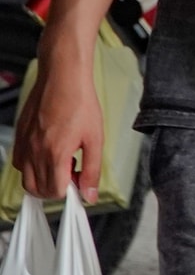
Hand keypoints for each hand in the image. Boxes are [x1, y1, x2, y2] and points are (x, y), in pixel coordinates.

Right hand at [11, 45, 103, 201]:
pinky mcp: (19, 137)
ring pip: (27, 180)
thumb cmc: (80, 103)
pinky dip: (33, 167)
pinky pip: (20, 164)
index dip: (71, 191)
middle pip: (38, 190)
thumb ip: (92, 170)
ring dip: (44, 179)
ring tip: (64, 161)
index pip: (55, 192)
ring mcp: (24, 145)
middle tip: (73, 172)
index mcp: (54, 154)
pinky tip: (50, 153)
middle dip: (57, 188)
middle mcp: (34, 152)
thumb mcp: (95, 139)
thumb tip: (89, 195)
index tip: (81, 180)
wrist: (63, 79)